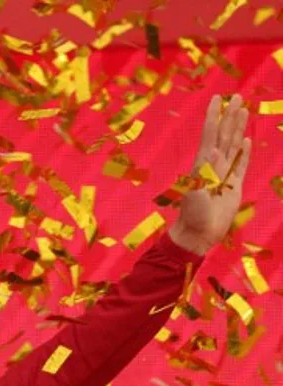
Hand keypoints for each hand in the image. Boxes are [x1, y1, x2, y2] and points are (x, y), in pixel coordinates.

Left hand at [169, 93, 251, 255]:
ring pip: (233, 145)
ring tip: (243, 111)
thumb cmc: (193, 215)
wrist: (198, 234)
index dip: (213, 116)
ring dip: (238, 128)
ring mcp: (224, 174)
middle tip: (237, 97)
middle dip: (230, 115)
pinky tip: (246, 140)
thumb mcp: (196, 192)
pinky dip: (244, 151)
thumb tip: (214, 151)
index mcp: (202, 164)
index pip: (210, 134)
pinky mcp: (234, 186)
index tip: (216, 99)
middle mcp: (213, 165)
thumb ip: (205, 172)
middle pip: (224, 135)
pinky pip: (241, 164)